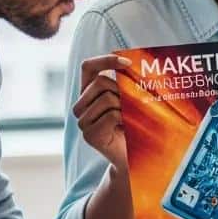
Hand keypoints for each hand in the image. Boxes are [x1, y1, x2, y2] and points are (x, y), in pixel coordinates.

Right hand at [73, 54, 130, 171]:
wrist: (136, 159)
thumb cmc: (136, 127)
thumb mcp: (132, 101)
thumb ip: (127, 83)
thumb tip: (128, 59)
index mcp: (88, 94)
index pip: (88, 68)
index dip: (105, 60)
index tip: (128, 61)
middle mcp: (81, 106)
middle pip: (100, 82)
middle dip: (122, 90)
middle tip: (134, 105)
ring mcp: (83, 122)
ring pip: (107, 99)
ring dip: (126, 107)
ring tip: (131, 120)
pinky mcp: (90, 136)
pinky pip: (112, 116)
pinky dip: (126, 120)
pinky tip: (128, 130)